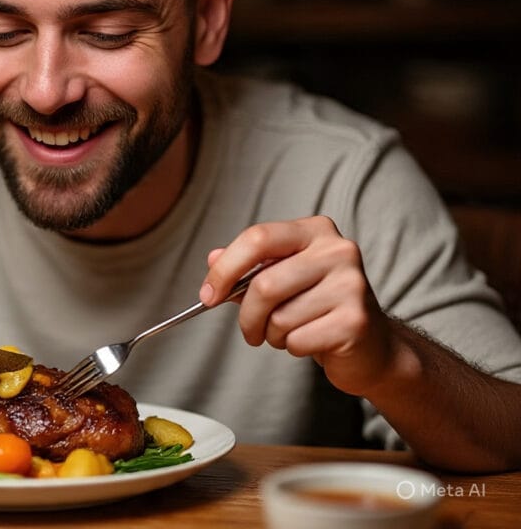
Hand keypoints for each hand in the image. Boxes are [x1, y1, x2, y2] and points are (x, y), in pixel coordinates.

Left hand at [199, 216, 395, 395]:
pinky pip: (298, 340)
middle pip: (264, 284)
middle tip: (250, 331)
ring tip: (290, 332)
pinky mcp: (355, 321)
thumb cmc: (318, 308)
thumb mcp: (281, 279)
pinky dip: (293, 348)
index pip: (258, 238)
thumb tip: (212, 258)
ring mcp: (351, 285)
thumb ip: (247, 268)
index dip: (225, 269)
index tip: (208, 296)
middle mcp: (338, 250)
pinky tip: (312, 341)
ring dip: (273, 334)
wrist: (370, 345)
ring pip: (280, 317)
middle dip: (247, 316)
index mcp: (315, 231)